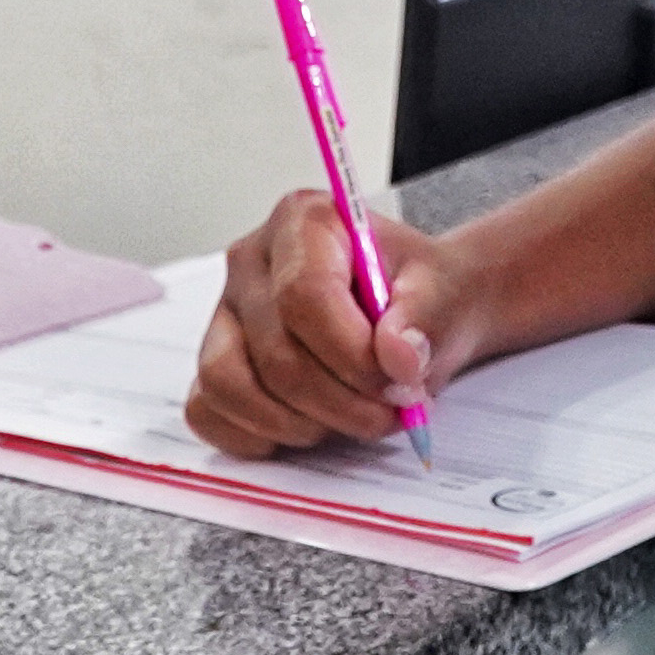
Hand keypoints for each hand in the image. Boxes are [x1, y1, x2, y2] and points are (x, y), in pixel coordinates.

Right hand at [186, 192, 479, 457]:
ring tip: (357, 417)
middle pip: (276, 351)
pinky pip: (209, 410)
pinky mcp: (213, 360)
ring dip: (303, 423)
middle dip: (342, 401)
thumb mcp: (446, 290)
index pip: (304, 296)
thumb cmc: (422, 296)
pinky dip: (258, 434)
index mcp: (303, 221)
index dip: (352, 355)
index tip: (400, 382)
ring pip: (233, 385)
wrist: (414, 313)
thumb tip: (397, 356)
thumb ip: (427, 316)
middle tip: (392, 411)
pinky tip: (311, 428)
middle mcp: (251, 261)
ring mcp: (224, 313)